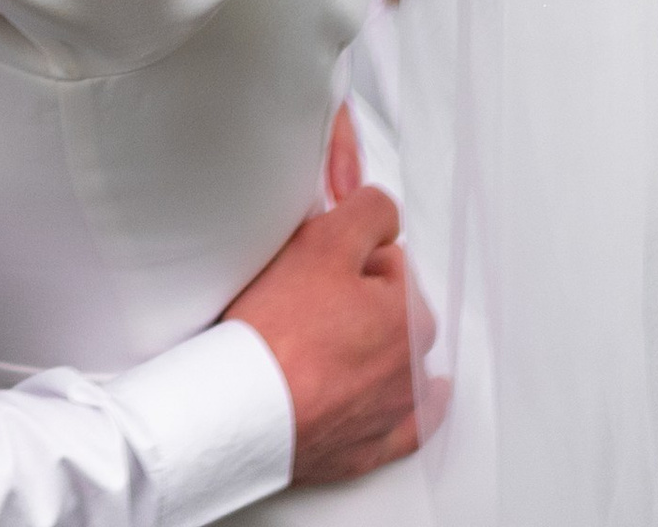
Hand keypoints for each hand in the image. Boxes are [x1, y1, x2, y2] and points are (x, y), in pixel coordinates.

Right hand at [227, 132, 439, 485]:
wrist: (245, 410)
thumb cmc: (280, 331)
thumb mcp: (324, 241)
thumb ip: (367, 212)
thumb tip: (382, 210)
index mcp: (412, 314)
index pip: (388, 256)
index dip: (348, 248)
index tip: (319, 257)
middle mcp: (412, 367)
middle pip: (388, 307)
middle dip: (356, 295)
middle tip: (304, 293)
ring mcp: (392, 412)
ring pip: (388, 360)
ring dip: (365, 346)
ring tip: (312, 339)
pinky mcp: (369, 448)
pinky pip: (401, 427)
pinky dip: (396, 410)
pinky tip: (396, 399)